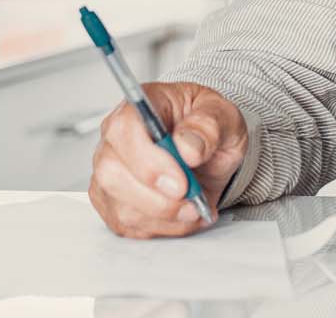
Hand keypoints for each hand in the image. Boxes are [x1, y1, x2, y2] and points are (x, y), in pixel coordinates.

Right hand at [89, 82, 248, 238]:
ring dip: (164, 217)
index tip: (180, 182)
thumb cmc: (209, 128)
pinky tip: (182, 216)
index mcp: (141, 106)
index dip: (149, 160)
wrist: (210, 152)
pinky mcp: (113, 202)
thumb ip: (208, 127)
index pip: (125, 129)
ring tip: (195, 207)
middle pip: (113, 173)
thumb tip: (188, 148)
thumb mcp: (224, 116)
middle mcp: (117, 138)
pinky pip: (127, 225)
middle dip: (156, 197)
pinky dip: (162, 228)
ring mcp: (111, 171)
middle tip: (192, 199)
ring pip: (120, 206)